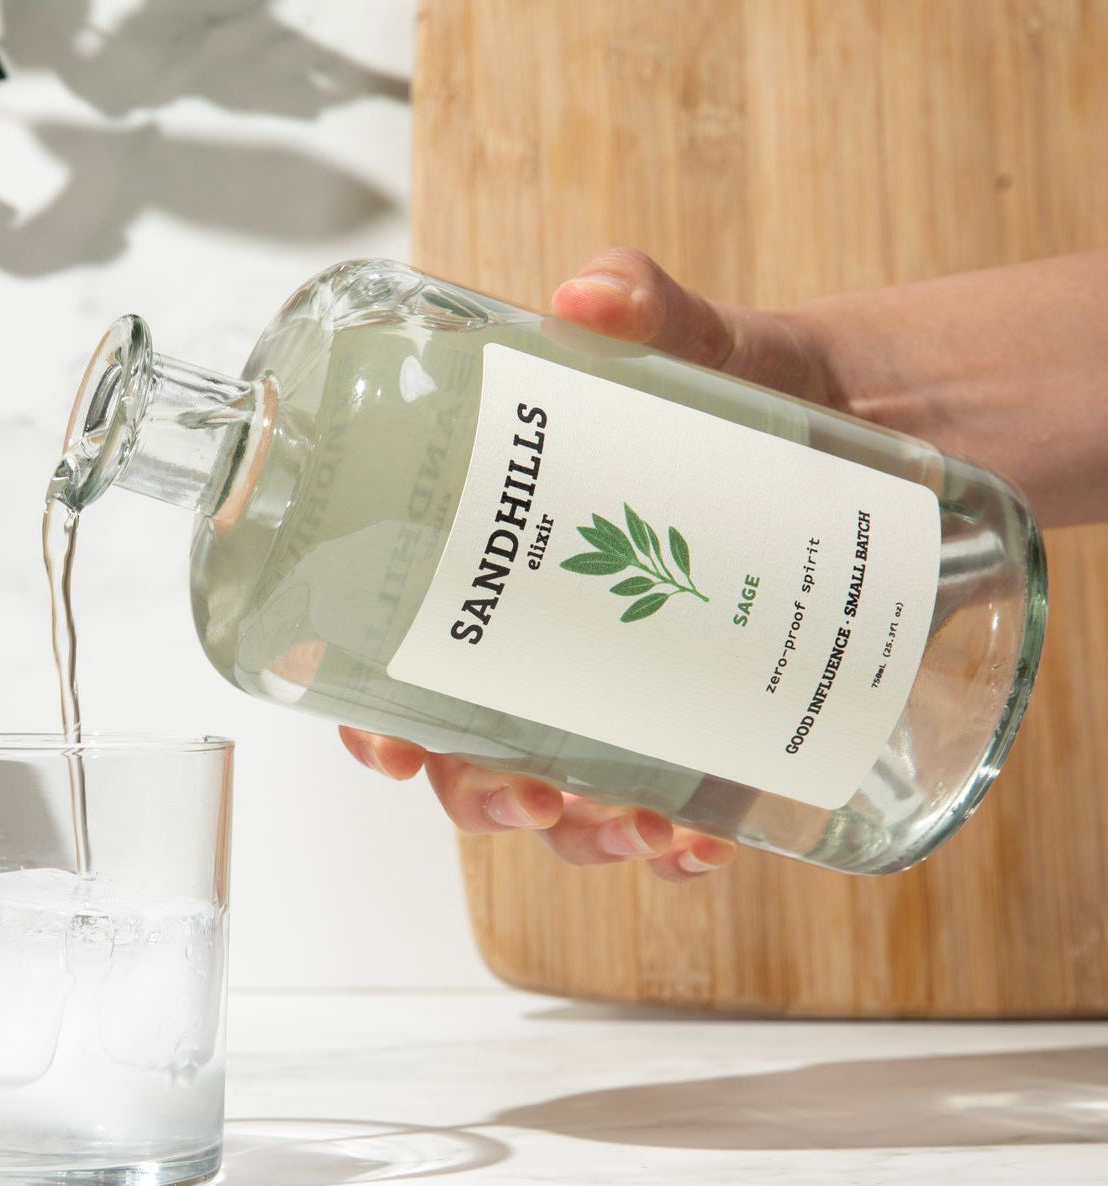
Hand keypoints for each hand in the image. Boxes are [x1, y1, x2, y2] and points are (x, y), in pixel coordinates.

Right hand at [344, 247, 839, 878]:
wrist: (856, 434)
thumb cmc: (739, 396)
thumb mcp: (697, 350)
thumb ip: (649, 312)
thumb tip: (593, 292)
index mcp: (501, 571)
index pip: (404, 662)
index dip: (377, 721)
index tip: (389, 746)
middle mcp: (544, 649)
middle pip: (471, 757)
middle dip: (484, 798)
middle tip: (532, 793)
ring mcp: (621, 701)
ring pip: (564, 806)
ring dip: (584, 837)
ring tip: (639, 829)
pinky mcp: (701, 731)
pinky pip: (666, 817)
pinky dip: (674, 846)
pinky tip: (701, 841)